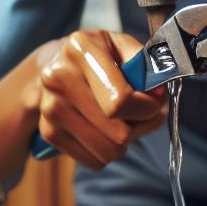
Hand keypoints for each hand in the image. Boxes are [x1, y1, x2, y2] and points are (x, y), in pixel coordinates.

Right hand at [33, 30, 168, 169]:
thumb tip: (157, 95)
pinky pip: (95, 161)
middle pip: (118, 133)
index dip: (148, 109)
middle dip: (141, 126)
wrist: (57, 66)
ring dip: (125, 142)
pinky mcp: (49, 133)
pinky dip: (108, 151)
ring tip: (124, 120)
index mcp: (81, 50)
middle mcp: (60, 78)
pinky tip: (106, 130)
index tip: (155, 103)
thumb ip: (145, 64)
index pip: (121, 100)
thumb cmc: (99, 55)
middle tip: (142, 113)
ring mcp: (51, 108)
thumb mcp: (123, 44)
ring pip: (109, 151)